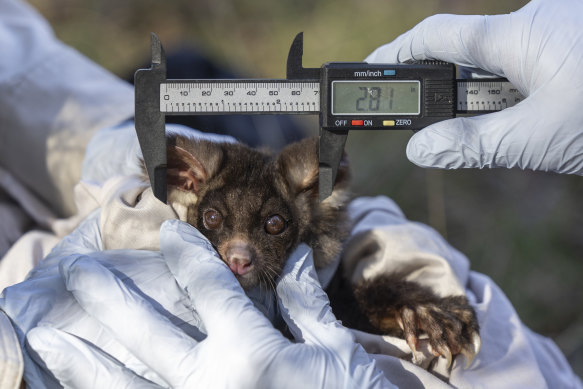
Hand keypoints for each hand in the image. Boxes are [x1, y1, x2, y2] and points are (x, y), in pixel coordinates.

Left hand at [26, 220, 393, 387]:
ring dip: (86, 361)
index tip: (169, 231)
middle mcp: (216, 383)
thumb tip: (296, 259)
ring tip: (51, 337)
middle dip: (111, 296)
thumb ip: (306, 303)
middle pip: (149, 332)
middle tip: (77, 270)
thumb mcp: (334, 350)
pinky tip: (83, 387)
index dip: (188, 254)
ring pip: (128, 385)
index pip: (209, 288)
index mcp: (253, 353)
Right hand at [365, 0, 582, 174]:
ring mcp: (555, 32)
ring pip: (498, 63)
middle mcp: (531, 24)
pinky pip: (525, 63)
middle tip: (425, 123)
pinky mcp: (572, 44)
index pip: (435, 35)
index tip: (370, 72)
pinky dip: (511, 90)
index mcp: (514, 36)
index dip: (396, 53)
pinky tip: (528, 117)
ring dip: (482, 96)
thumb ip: (473, 143)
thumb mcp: (538, 138)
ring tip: (497, 131)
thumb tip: (419, 149)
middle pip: (465, 53)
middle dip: (442, 88)